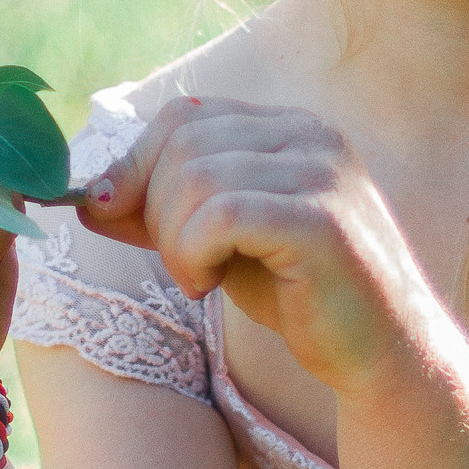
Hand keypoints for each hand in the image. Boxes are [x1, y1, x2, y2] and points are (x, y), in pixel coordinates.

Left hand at [78, 97, 466, 404]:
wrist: (381, 352)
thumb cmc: (301, 295)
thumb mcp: (220, 242)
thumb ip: (163, 212)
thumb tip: (87, 198)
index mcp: (289, 128)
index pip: (185, 116)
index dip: (135, 164)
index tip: (116, 216)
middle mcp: (311, 136)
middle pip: (183, 144)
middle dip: (155, 210)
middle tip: (181, 263)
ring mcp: (321, 174)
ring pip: (197, 180)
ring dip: (175, 241)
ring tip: (198, 278)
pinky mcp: (322, 221)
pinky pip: (223, 216)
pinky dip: (195, 253)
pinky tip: (210, 284)